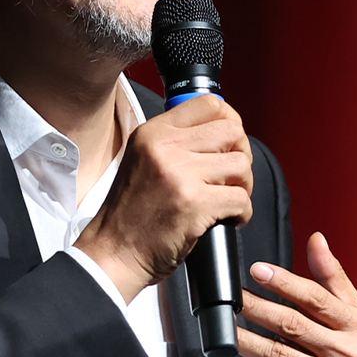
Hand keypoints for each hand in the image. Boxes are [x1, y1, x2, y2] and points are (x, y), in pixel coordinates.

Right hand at [75, 94, 252, 302]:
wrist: (114, 253)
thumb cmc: (129, 214)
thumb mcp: (141, 160)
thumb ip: (173, 143)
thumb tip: (219, 134)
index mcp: (153, 132)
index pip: (209, 104)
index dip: (230, 120)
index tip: (230, 141)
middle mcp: (166, 148)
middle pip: (232, 131)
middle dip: (241, 154)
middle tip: (232, 176)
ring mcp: (180, 175)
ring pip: (240, 165)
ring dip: (243, 185)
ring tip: (228, 199)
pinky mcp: (195, 204)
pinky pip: (241, 199)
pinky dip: (242, 213)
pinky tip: (227, 219)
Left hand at [225, 232, 356, 356]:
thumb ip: (334, 277)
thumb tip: (316, 239)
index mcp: (352, 324)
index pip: (315, 299)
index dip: (286, 283)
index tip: (258, 269)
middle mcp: (340, 350)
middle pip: (293, 326)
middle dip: (259, 309)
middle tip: (233, 296)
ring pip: (280, 356)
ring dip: (250, 342)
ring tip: (226, 326)